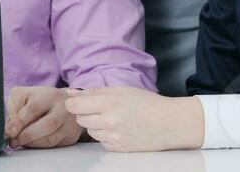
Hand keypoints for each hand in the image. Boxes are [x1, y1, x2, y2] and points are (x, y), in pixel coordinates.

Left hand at [4, 86, 81, 148]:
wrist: (67, 103)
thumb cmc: (43, 99)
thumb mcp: (25, 95)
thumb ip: (13, 107)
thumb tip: (7, 127)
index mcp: (50, 95)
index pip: (33, 109)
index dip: (19, 122)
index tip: (9, 131)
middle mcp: (64, 109)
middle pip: (47, 125)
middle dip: (26, 136)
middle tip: (13, 140)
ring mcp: (69, 124)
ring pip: (50, 139)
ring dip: (31, 143)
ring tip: (20, 141)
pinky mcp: (71, 137)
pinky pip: (54, 146)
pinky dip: (39, 146)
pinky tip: (32, 142)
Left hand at [63, 87, 203, 151]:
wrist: (169, 123)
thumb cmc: (146, 103)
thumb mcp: (121, 90)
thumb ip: (94, 92)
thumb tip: (70, 93)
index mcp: (109, 103)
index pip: (74, 106)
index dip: (74, 103)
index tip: (79, 101)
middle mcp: (109, 122)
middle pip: (80, 119)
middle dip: (86, 113)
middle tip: (101, 108)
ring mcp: (113, 138)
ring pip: (90, 131)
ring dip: (95, 125)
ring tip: (112, 118)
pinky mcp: (117, 149)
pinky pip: (101, 141)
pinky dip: (105, 135)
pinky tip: (119, 128)